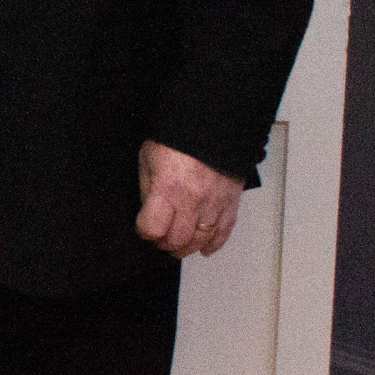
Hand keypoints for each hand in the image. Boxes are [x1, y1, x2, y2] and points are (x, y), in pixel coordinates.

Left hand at [136, 139, 244, 257]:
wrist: (211, 126)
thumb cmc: (177, 140)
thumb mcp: (148, 159)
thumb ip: (147, 188)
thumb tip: (148, 211)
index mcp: (168, 188)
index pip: (152, 227)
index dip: (144, 231)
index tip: (143, 228)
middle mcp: (192, 201)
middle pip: (177, 239)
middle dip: (165, 244)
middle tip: (161, 241)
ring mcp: (214, 205)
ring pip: (200, 240)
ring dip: (187, 248)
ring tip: (179, 246)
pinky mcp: (230, 204)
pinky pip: (223, 232)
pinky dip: (213, 244)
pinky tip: (204, 247)